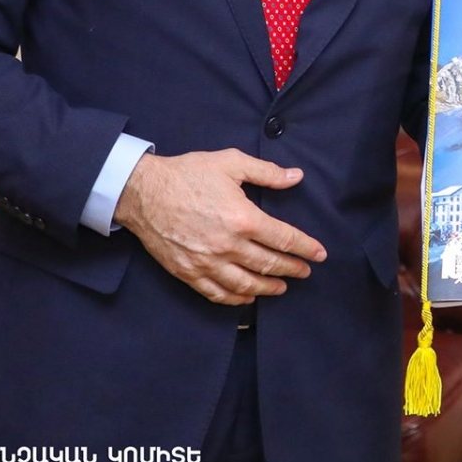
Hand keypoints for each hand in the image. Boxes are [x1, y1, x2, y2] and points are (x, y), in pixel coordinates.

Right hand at [113, 149, 326, 306]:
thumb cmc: (187, 174)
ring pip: (246, 285)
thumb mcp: (230, 162)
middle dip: (292, 269)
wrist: (142, 192)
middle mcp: (228, 246)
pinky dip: (235, 299)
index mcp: (243, 218)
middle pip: (269, 264)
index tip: (319, 254)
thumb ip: (267, 172)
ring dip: (268, 288)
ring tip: (282, 287)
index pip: (284, 239)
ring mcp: (207, 263)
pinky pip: (217, 294)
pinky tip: (246, 298)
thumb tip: (296, 176)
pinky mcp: (188, 273)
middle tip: (305, 271)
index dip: (305, 248)